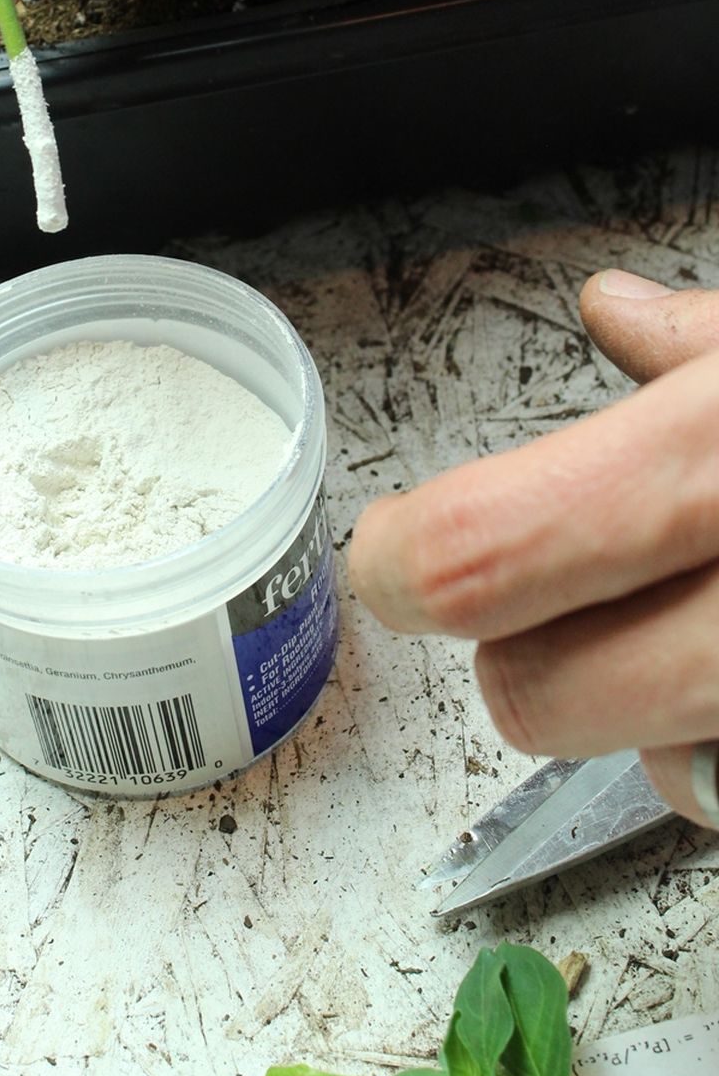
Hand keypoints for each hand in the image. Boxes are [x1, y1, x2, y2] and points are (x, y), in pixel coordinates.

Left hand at [348, 272, 718, 827]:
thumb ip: (700, 346)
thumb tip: (619, 311)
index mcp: (713, 464)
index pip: (479, 555)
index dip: (402, 565)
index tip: (389, 555)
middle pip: (535, 693)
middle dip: (516, 654)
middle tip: (547, 601)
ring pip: (646, 764)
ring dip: (636, 711)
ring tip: (683, 625)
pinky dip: (713, 747)